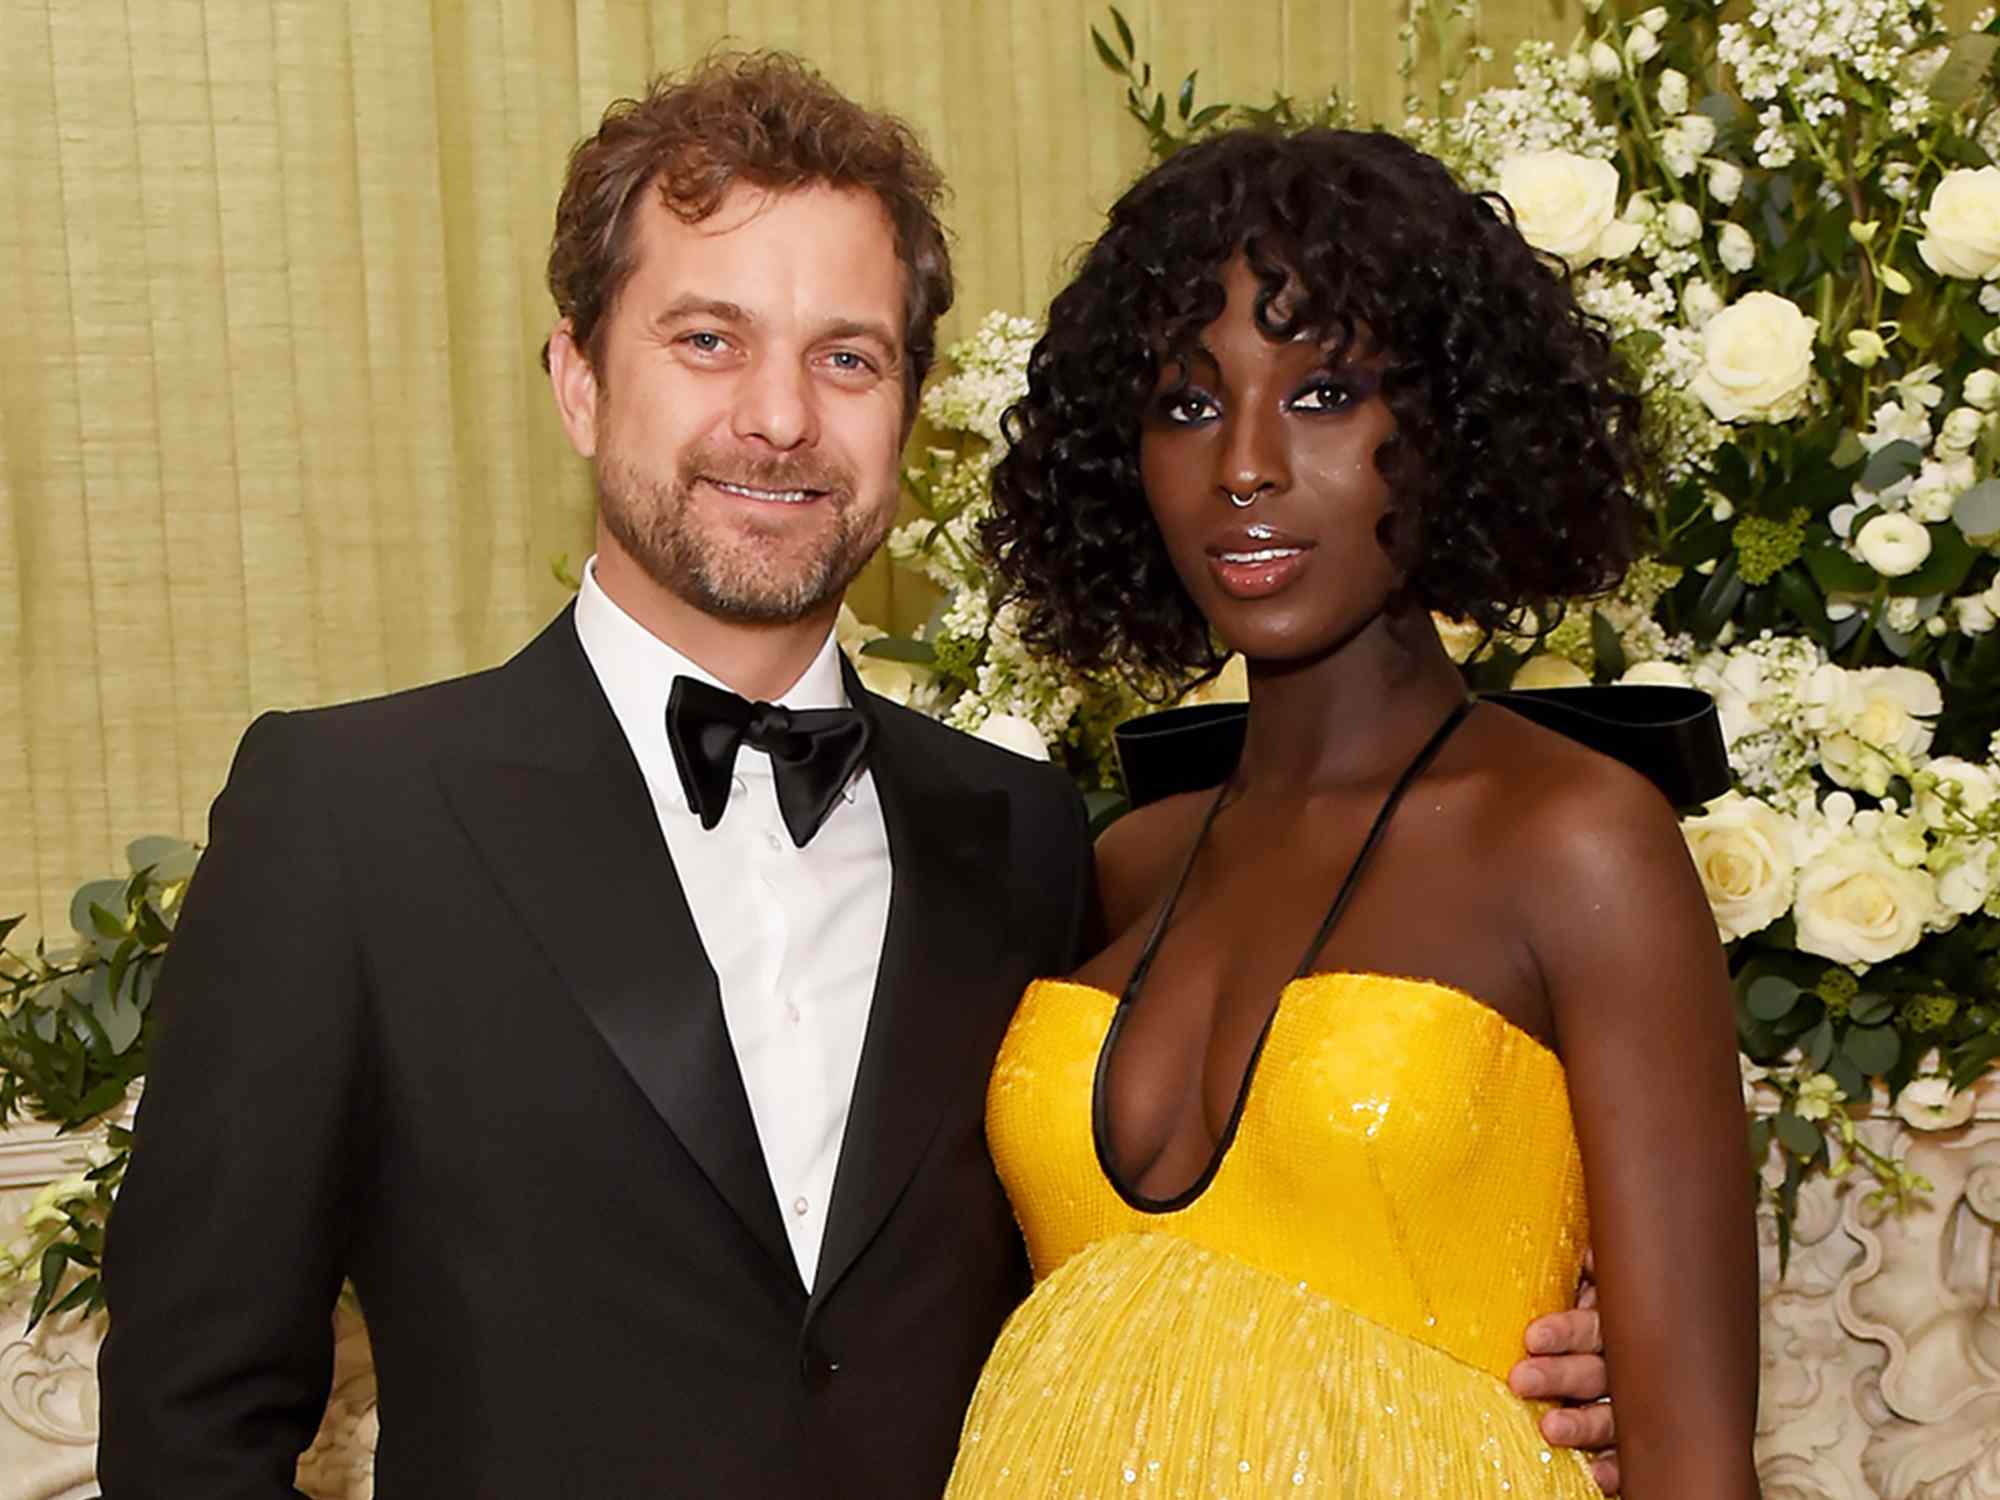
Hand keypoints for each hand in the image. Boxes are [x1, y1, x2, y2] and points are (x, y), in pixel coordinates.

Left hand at [1507, 1252, 1620, 1494]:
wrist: (1652, 1327)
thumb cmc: (1595, 1294)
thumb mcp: (1594, 1274)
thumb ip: (1593, 1267)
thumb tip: (1588, 1253)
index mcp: (1616, 1321)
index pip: (1592, 1325)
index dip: (1565, 1331)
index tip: (1533, 1336)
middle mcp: (1628, 1362)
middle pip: (1597, 1371)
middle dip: (1559, 1376)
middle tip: (1520, 1379)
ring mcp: (1635, 1402)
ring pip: (1613, 1415)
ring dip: (1583, 1424)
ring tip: (1550, 1429)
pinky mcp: (1636, 1437)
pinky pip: (1628, 1454)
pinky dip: (1615, 1467)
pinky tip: (1596, 1474)